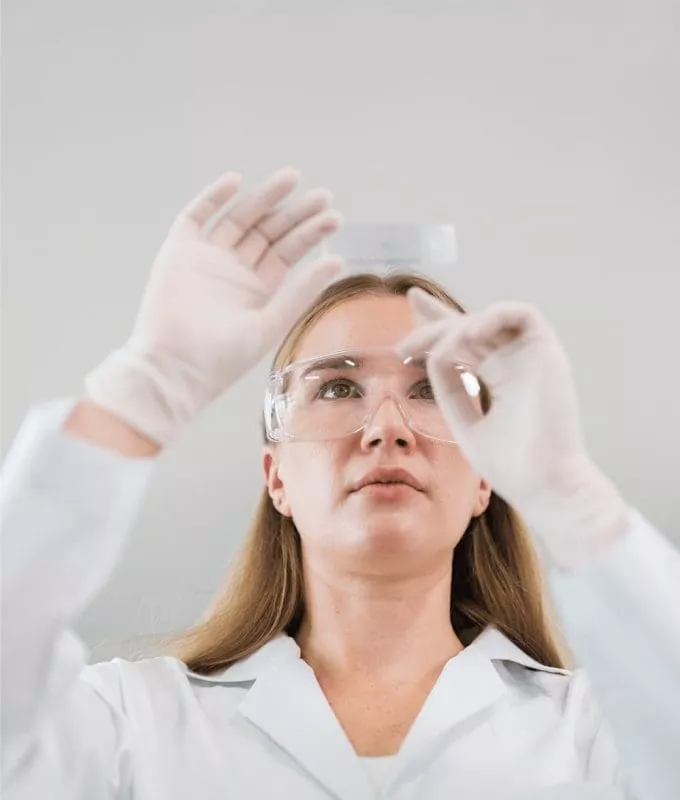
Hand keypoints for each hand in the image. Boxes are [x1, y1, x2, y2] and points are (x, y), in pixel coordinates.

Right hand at [84, 168, 343, 445]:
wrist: (174, 369)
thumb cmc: (223, 358)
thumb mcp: (270, 324)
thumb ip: (300, 292)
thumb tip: (337, 261)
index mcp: (258, 289)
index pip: (288, 252)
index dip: (310, 233)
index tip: (333, 217)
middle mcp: (235, 270)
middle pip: (268, 231)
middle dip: (294, 213)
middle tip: (322, 195)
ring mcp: (207, 258)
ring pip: (239, 218)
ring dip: (264, 198)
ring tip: (291, 179)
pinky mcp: (179, 252)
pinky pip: (196, 217)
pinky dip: (213, 199)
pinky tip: (237, 182)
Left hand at [397, 289, 628, 568]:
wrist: (542, 484)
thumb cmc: (510, 465)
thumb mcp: (465, 423)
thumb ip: (449, 390)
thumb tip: (431, 357)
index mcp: (497, 378)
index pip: (464, 341)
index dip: (436, 319)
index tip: (409, 303)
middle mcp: (513, 363)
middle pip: (469, 326)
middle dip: (433, 327)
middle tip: (404, 347)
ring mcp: (530, 357)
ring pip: (488, 320)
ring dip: (460, 327)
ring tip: (441, 352)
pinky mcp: (548, 353)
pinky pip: (522, 314)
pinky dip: (494, 316)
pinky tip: (469, 336)